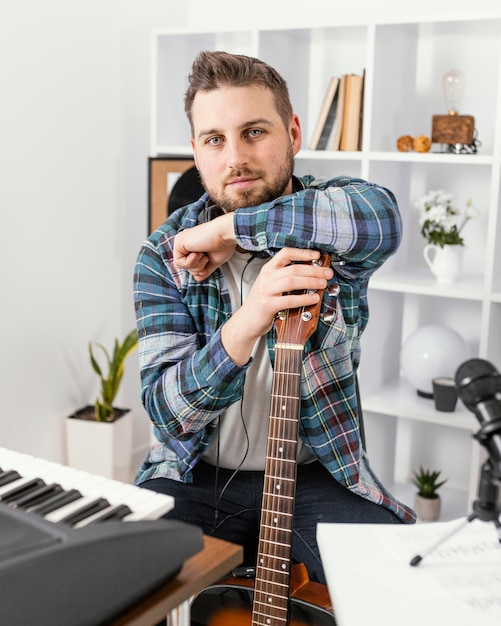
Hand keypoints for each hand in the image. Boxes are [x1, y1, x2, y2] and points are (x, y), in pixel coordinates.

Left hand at [173, 213, 236, 280]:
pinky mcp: (178, 241)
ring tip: (203, 253)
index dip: (201, 268)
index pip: (192, 266)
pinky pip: (178, 263)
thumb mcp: (213, 262)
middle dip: (199, 268)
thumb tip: (198, 278)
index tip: (209, 258)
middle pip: (186, 268)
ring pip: (182, 267)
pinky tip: (197, 252)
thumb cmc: (223, 244)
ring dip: (196, 265)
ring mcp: (181, 241)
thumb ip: (204, 270)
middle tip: (206, 256)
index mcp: (194, 246)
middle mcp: (186, 242)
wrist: (226, 234)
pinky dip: (190, 262)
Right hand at [222, 248, 333, 365]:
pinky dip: (304, 298)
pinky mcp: (268, 305)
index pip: (286, 253)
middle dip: (314, 270)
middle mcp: (266, 278)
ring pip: (292, 281)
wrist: (246, 321)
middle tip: (327, 273)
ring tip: (323, 284)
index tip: (317, 255)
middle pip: (293, 268)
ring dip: (311, 282)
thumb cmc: (262, 303)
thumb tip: (312, 273)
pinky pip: (289, 300)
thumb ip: (285, 277)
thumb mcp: (270, 285)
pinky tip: (314, 298)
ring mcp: (266, 291)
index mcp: (268, 269)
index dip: (303, 253)